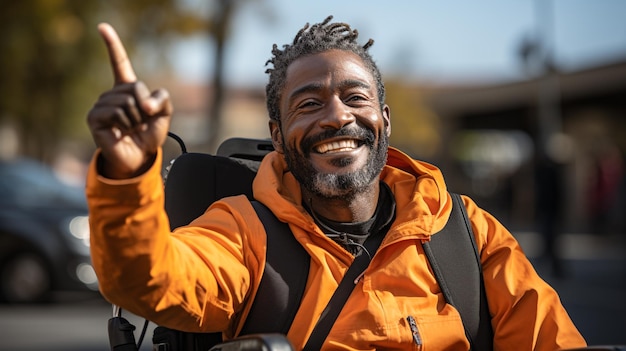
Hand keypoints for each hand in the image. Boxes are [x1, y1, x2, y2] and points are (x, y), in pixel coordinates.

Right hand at [87, 23, 172, 178]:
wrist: (140, 157)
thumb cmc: (149, 134)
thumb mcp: (165, 114)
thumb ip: (162, 99)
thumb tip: (143, 102)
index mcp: (128, 88)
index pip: (118, 62)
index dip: (112, 44)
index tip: (102, 27)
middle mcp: (112, 94)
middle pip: (134, 87)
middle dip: (145, 106)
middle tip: (142, 121)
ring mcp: (101, 105)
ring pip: (126, 100)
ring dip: (136, 117)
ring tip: (132, 128)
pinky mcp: (95, 118)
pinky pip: (115, 111)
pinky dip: (125, 123)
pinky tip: (122, 131)